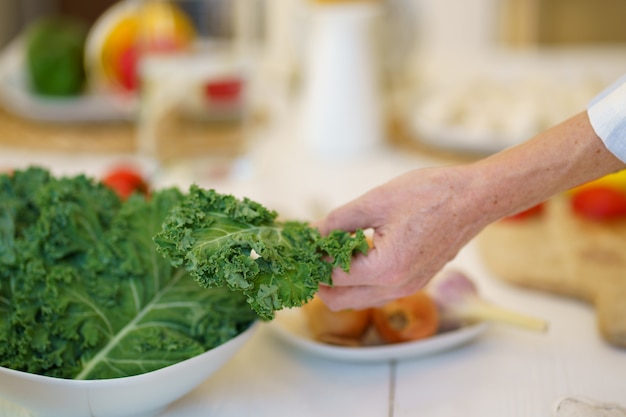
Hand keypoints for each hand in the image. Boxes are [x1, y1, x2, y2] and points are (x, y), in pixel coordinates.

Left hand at [315, 165, 487, 310]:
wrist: (474, 198)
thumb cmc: (431, 195)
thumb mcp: (376, 202)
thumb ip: (338, 221)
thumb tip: (311, 233)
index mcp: (386, 268)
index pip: (332, 278)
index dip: (311, 261)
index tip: (300, 246)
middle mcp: (397, 287)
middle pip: (341, 300)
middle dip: (320, 280)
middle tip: (309, 254)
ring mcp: (409, 287)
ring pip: (359, 300)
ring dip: (339, 282)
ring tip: (328, 250)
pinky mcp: (415, 281)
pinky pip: (377, 292)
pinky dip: (359, 279)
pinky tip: (354, 252)